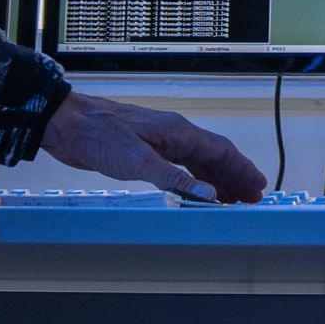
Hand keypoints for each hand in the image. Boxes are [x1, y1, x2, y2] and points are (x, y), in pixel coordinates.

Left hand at [42, 91, 268, 203]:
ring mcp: (159, 142)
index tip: (257, 185)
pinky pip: (179, 167)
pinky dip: (194, 180)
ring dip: (217, 180)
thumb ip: (174, 178)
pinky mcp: (144, 152)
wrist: (67, 125)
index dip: (241, 168)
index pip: (220, 150)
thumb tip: (207, 192)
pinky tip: (197, 191)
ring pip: (197, 162)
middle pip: (213, 156)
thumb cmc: (98, 133)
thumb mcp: (138, 160)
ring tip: (232, 198)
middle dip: (235, 176)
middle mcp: (172, 134)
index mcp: (177, 131)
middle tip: (252, 196)